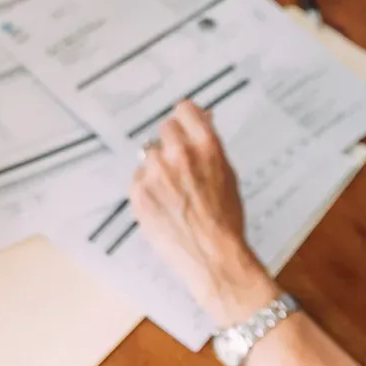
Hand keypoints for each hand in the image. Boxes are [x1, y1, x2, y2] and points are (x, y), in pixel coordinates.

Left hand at [130, 102, 279, 327]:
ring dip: (158, 167)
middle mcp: (179, 154)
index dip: (185, 118)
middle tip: (179, 165)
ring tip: (173, 193)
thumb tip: (203, 117)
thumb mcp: (227, 174)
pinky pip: (138, 178)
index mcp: (206, 146)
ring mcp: (156, 173)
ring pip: (149, 155)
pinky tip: (163, 205)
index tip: (184, 125)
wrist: (213, 256)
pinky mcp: (139, 193)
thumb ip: (210, 145)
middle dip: (171, 142)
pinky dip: (147, 188)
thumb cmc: (225, 219)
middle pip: (164, 128)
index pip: (185, 109)